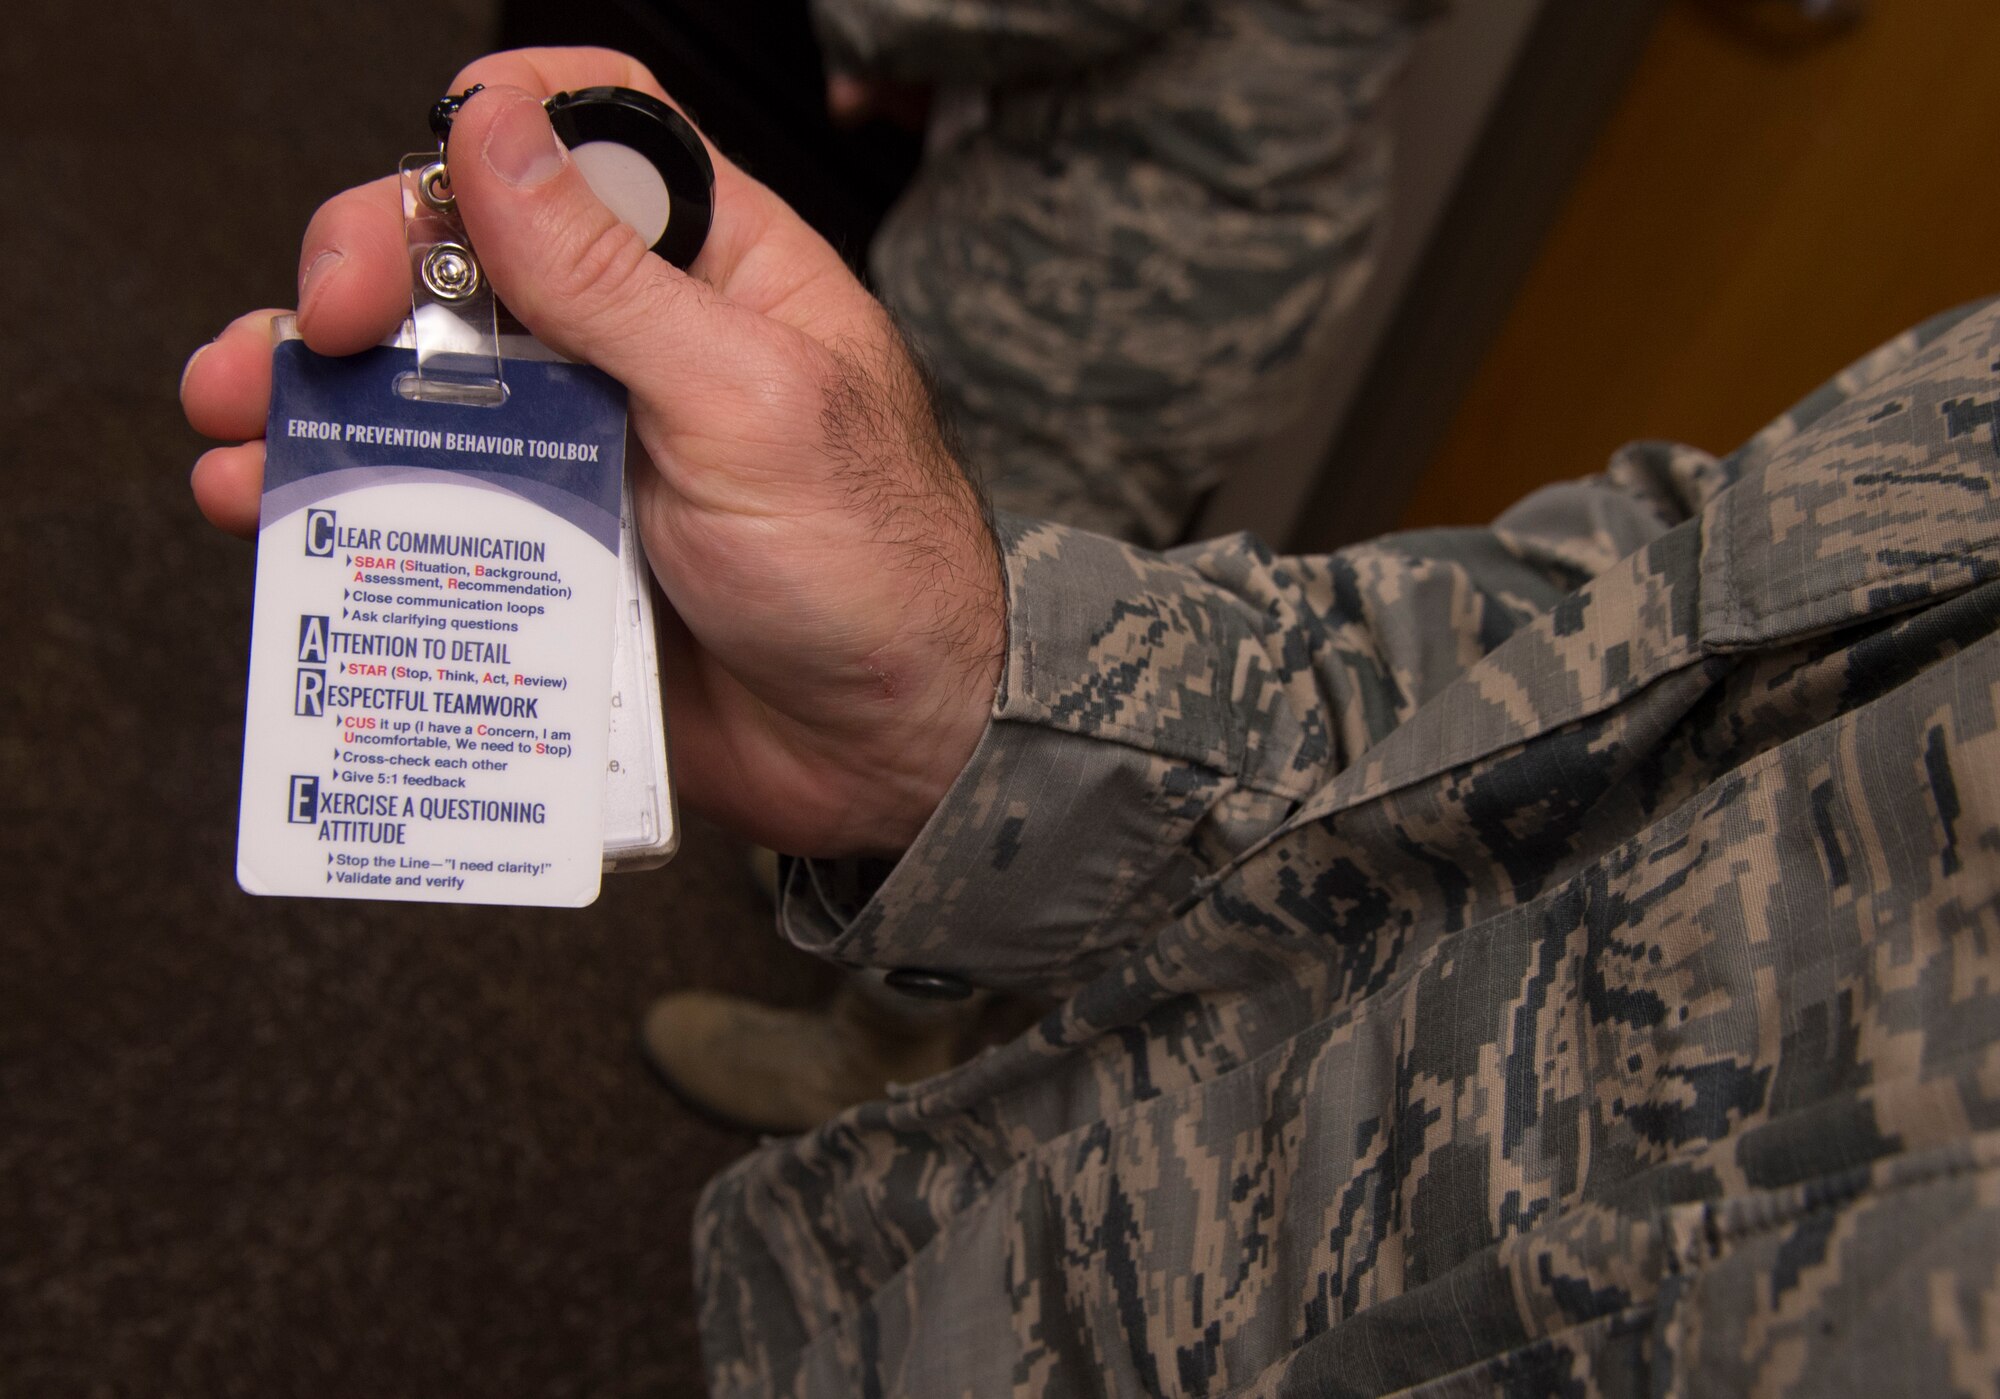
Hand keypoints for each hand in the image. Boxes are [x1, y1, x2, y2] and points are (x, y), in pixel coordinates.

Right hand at [182, 49, 1002, 857]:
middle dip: (360, 267)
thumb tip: (495, 135)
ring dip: (311, 382)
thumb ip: (616, 281)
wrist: (887, 753)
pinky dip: (334, 496)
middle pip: (464, 253)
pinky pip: (420, 502)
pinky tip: (267, 506)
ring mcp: (579, 448)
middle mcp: (632, 344)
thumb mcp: (752, 405)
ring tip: (238, 413)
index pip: (588, 138)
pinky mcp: (540, 549)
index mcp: (713, 271)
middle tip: (320, 327)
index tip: (419, 197)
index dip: (487, 134)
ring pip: (418, 380)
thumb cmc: (874, 569)